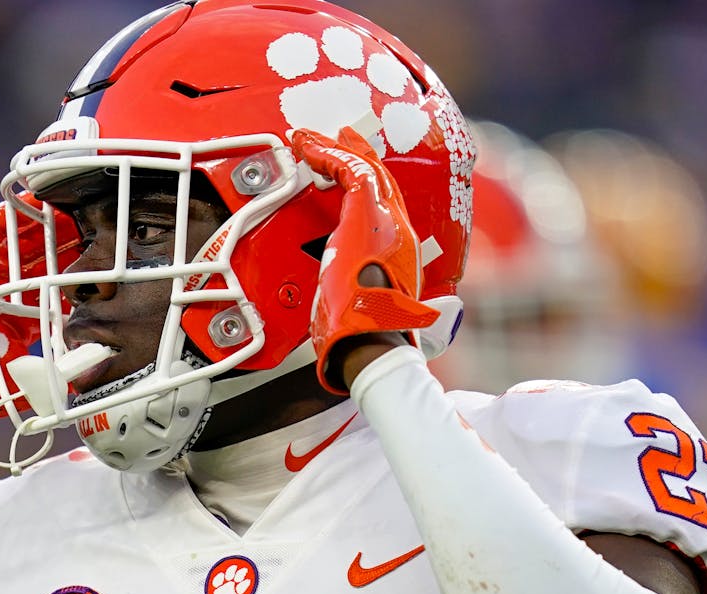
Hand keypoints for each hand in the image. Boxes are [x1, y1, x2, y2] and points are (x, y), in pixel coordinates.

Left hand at [291, 127, 438, 393]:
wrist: (370, 342)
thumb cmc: (362, 336)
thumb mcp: (358, 304)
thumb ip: (352, 290)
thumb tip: (340, 298)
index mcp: (399, 252)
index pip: (386, 205)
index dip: (369, 182)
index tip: (350, 167)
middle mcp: (399, 232)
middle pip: (380, 180)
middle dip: (356, 156)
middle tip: (340, 138)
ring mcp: (388, 221)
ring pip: (366, 170)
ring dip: (335, 149)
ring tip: (309, 138)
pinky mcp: (368, 214)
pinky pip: (349, 170)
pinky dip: (327, 154)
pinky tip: (307, 146)